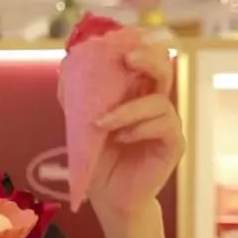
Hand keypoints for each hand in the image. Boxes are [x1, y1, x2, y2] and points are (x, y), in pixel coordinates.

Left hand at [87, 41, 184, 220]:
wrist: (107, 196)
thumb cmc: (98, 159)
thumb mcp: (83, 126)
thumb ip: (79, 100)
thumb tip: (64, 69)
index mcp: (135, 94)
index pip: (144, 62)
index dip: (138, 46)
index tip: (120, 40)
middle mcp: (155, 103)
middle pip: (163, 69)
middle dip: (148, 59)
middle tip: (128, 58)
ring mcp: (167, 123)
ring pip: (159, 102)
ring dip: (128, 110)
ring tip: (102, 124)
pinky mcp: (173, 144)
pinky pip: (164, 127)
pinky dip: (140, 129)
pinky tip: (121, 138)